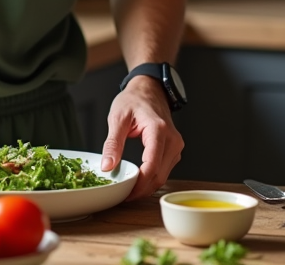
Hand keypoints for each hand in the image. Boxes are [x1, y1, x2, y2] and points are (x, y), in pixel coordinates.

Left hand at [99, 76, 183, 199]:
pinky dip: (151, 178)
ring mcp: (176, 146)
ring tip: (128, 188)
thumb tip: (108, 166)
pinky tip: (138, 180)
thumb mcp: (118, 118)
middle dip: (141, 189)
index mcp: (158, 130)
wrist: (149, 90)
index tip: (124, 192)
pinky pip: (164, 170)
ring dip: (147, 186)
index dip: (139, 184)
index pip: (152, 165)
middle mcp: (172, 140)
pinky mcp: (174, 150)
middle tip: (122, 194)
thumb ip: (112, 143)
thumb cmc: (134, 100)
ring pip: (163, 176)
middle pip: (159, 175)